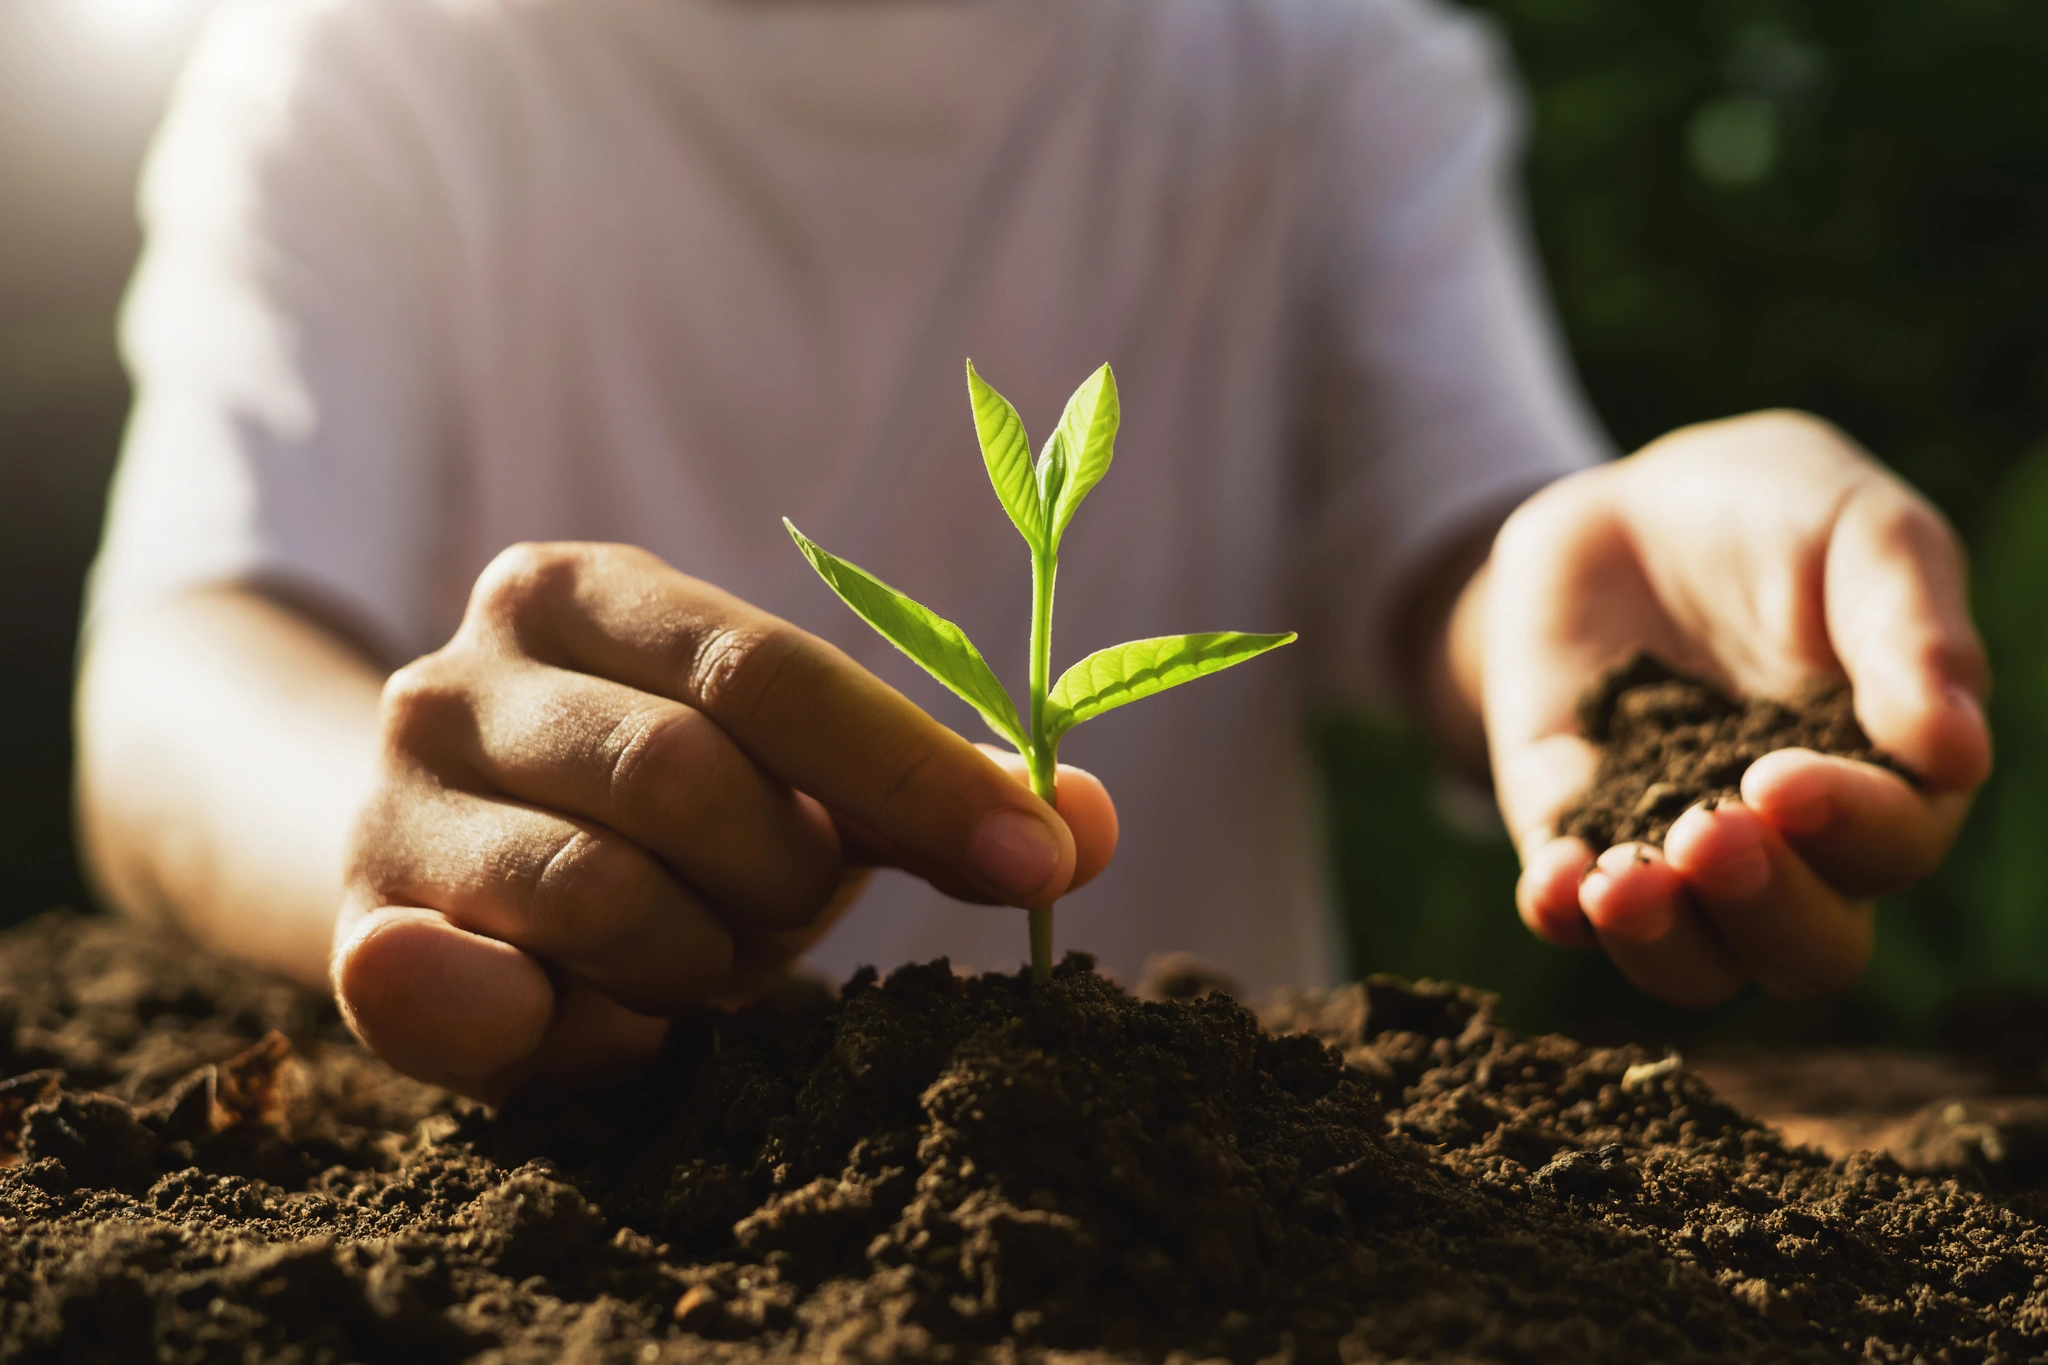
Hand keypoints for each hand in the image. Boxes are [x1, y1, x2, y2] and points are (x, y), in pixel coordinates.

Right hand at [331, 543, 1117, 1098]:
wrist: (444, 867)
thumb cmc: (663, 818)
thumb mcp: (793, 780)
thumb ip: (926, 792)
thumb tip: (1090, 826)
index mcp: (586, 593)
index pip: (768, 670)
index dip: (912, 774)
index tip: (1036, 863)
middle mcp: (461, 672)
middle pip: (684, 777)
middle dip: (777, 875)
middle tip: (778, 906)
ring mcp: (394, 801)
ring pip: (597, 891)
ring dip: (691, 958)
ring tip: (690, 954)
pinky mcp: (357, 936)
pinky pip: (467, 997)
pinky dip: (567, 1027)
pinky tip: (610, 1022)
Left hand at [1479, 412, 1989, 1005]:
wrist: (1625, 506)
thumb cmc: (1777, 511)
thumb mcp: (1859, 531)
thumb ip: (1909, 631)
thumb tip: (1958, 752)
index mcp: (1889, 779)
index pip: (1894, 847)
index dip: (1850, 832)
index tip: (1784, 778)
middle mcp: (1794, 847)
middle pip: (1808, 947)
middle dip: (1764, 908)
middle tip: (1710, 832)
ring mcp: (1677, 851)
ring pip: (1696, 964)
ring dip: (1664, 941)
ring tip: (1624, 882)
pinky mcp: (1574, 835)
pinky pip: (1572, 915)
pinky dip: (1563, 914)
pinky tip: (1555, 883)